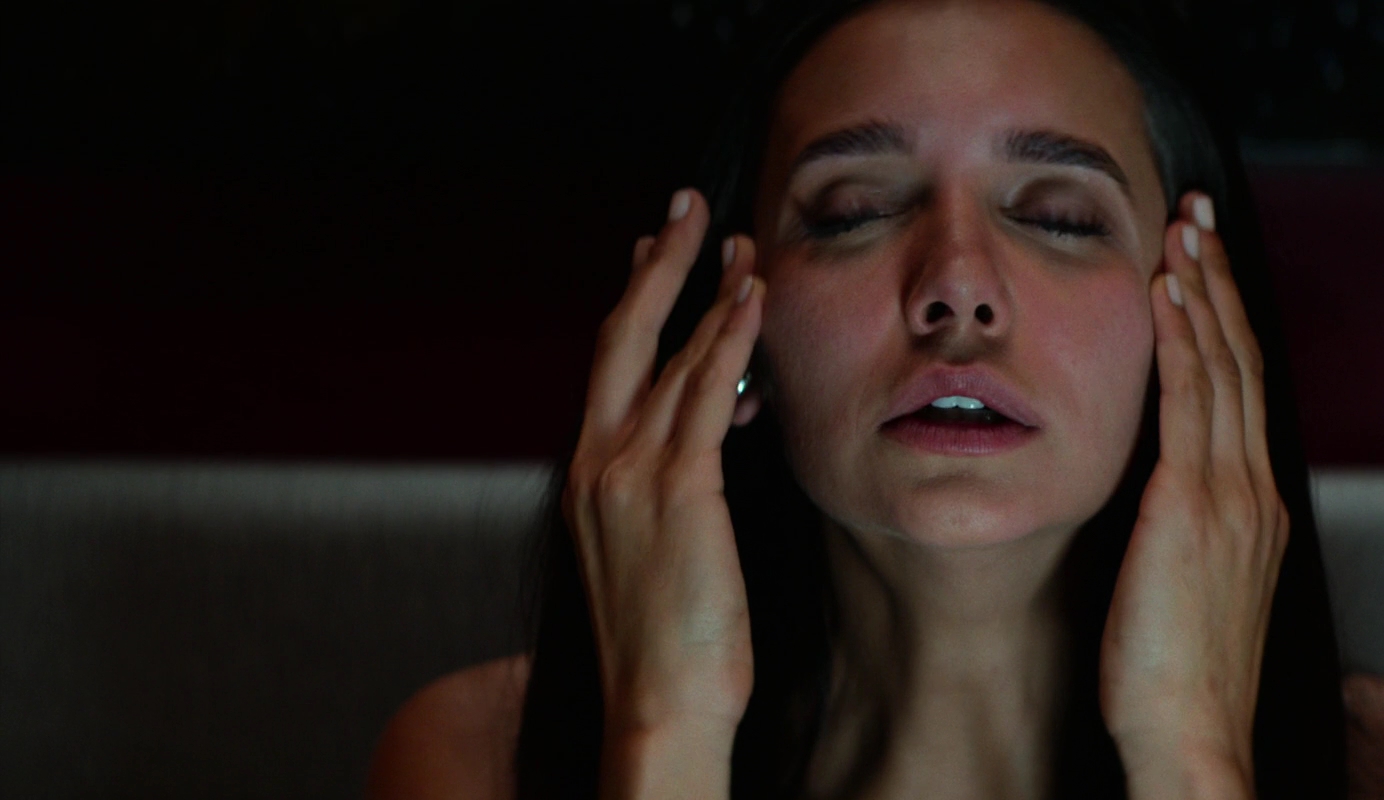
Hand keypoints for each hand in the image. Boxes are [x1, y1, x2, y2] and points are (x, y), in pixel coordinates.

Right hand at [565, 189, 763, 794]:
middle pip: (621, 336)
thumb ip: (671, 488)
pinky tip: (754, 299)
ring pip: (671, 355)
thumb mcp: (656, 553)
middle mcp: (597, 463)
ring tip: (744, 244)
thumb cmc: (668, 644)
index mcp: (587, 478)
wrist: (657, 702)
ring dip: (711, 291)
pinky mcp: (678, 488)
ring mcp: (630, 473)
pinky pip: (707, 392)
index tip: (651, 253)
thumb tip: (707, 441)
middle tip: (684, 208)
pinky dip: (730, 337)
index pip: (608, 369)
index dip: (633, 304)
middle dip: (656, 265)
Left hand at [1100, 192, 1285, 798]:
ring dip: (1203, 291)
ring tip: (1186, 231)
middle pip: (1241, 363)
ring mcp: (1228, 496)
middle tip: (1203, 218)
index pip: (1244, 392)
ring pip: (1221, 368)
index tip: (1210, 271)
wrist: (1191, 736)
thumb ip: (1188, 531)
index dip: (1228, 324)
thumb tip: (1160, 500)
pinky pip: (1189, 402)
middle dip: (1221, 283)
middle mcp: (1252, 492)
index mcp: (1255, 511)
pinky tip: (1168, 293)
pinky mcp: (1192, 507)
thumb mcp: (1194, 589)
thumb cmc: (1180, 683)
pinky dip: (1182, 339)